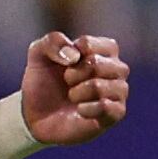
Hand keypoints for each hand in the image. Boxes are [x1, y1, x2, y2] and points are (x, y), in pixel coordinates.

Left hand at [20, 31, 129, 147]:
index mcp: (104, 49)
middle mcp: (117, 68)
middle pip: (96, 64)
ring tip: (72, 96)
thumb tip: (74, 56)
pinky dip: (86, 109)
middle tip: (67, 82)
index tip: (64, 64)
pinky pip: (106, 107)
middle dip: (72, 75)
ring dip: (77, 93)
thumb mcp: (39, 54)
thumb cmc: (44, 82)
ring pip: (100, 86)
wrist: (39, 116)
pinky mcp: (116, 113)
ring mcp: (118, 91)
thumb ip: (53, 42)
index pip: (87, 44)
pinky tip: (80, 110)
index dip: (67, 56)